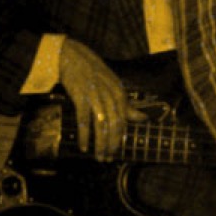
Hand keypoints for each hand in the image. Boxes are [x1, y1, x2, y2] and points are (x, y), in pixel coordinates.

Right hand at [57, 39, 129, 158]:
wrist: (72, 57)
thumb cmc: (93, 73)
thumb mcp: (113, 87)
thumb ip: (126, 105)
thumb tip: (143, 118)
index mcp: (119, 93)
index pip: (124, 121)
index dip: (120, 138)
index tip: (116, 151)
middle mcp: (110, 95)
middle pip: (115, 125)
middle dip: (112, 145)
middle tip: (107, 159)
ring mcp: (96, 96)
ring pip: (102, 125)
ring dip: (100, 144)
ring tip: (98, 157)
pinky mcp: (81, 97)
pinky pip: (85, 120)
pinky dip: (85, 135)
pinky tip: (84, 147)